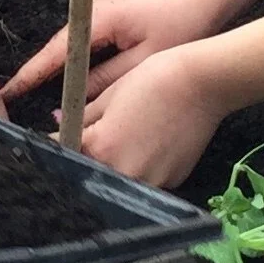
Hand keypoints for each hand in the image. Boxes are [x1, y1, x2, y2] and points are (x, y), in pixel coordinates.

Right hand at [3, 0, 215, 107]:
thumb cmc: (180, 27)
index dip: (30, 75)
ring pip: (67, 46)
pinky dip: (69, 62)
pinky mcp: (107, 18)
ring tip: (29, 95)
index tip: (8, 93)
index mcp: (95, 20)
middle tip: (11, 101)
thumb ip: (106, 80)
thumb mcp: (142, 62)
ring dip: (51, 69)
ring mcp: (97, 13)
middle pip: (54, 49)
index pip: (53, 52)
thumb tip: (75, 100)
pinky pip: (80, 43)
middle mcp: (90, 13)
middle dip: (33, 74)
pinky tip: (64, 80)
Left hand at [64, 43, 230, 187]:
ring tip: (123, 144)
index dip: (61, 145)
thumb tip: (60, 124)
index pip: (67, 154)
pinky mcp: (172, 182)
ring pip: (120, 181)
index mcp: (102, 148)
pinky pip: (146, 181)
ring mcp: (151, 181)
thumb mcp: (110, 95)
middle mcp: (124, 172)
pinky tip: (147, 149)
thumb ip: (82, 117)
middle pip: (93, 174)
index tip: (60, 139)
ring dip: (114, 167)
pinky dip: (141, 168)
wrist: (203, 83)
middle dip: (88, 159)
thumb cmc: (155, 80)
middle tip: (92, 140)